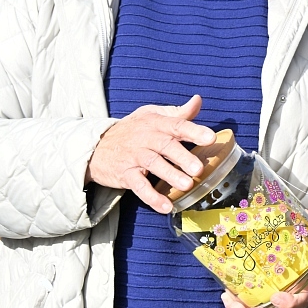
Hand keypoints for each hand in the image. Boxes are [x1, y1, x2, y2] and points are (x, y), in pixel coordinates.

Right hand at [86, 94, 214, 212]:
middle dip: (182, 157)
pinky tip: (166, 206)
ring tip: (187, 185)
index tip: (210, 138)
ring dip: (170, 175)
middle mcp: (146, 138)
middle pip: (165, 145)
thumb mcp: (152, 116)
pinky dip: (152, 197)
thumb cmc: (132, 130)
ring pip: (153, 164)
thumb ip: (178, 113)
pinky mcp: (125, 174)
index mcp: (156, 123)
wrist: (96, 146)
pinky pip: (139, 186)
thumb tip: (198, 101)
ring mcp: (134, 157)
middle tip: (198, 168)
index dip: (194, 130)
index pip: (177, 125)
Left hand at [222, 204, 307, 307]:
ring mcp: (280, 297)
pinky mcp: (270, 292)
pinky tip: (228, 291)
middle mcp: (293, 295)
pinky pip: (254, 304)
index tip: (276, 297)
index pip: (301, 301)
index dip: (289, 304)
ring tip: (227, 298)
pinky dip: (240, 303)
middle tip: (238, 306)